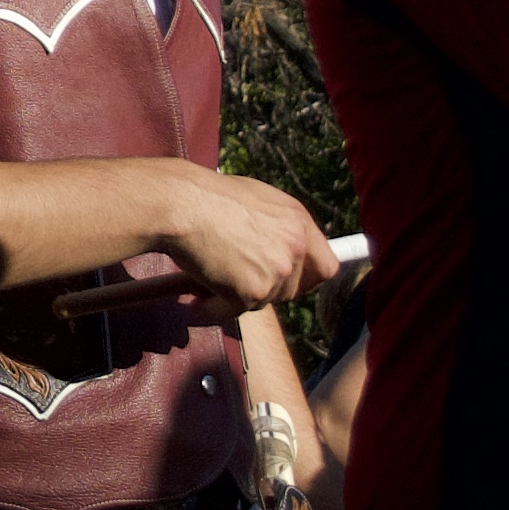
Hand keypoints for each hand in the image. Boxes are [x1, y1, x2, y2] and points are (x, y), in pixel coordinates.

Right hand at [140, 170, 344, 311]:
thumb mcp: (257, 201)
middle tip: (235, 280)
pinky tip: (196, 299)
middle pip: (292, 290)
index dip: (307, 278)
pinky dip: (213, 309)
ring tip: (209, 280)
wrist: (182, 204)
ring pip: (263, 302)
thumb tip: (283, 250)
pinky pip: (233, 311)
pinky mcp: (253, 291)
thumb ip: (278, 227)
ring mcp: (277, 271)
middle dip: (265, 290)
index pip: (326, 267)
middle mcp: (295, 247)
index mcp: (299, 221)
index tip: (288, 283)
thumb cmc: (208, 197)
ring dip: (236, 297)